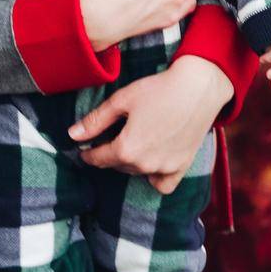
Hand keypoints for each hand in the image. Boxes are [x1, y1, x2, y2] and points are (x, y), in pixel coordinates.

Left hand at [68, 55, 233, 193]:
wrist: (198, 87)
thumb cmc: (158, 89)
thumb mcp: (121, 101)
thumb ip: (95, 121)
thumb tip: (72, 135)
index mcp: (126, 149)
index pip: (98, 158)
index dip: (88, 153)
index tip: (84, 149)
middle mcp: (144, 165)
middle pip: (117, 165)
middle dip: (109, 154)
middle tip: (109, 139)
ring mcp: (165, 168)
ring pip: (136, 172)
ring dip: (129, 162)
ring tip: (131, 142)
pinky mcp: (182, 166)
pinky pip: (162, 184)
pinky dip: (154, 177)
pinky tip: (151, 161)